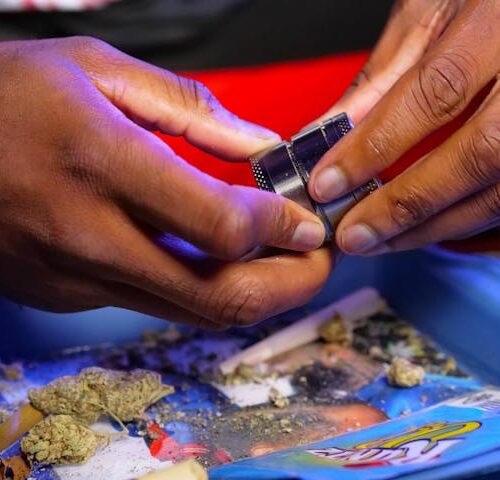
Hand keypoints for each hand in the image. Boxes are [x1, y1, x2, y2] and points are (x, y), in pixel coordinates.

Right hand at [0, 37, 329, 328]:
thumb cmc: (4, 98)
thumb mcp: (98, 70)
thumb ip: (191, 110)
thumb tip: (258, 145)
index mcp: (103, 163)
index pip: (221, 225)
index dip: (281, 228)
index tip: (307, 221)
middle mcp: (92, 236)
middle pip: (221, 296)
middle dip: (291, 286)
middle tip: (319, 262)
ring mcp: (79, 277)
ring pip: (195, 313)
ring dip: (257, 295)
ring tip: (286, 264)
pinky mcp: (72, 295)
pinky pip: (158, 303)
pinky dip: (207, 290)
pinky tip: (222, 263)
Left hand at [309, 0, 499, 253]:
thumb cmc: (481, 0)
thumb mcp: (427, 14)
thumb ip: (381, 76)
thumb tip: (329, 131)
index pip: (434, 94)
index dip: (376, 147)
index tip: (328, 183)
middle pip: (476, 156)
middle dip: (405, 205)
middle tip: (354, 234)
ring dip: (434, 225)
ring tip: (382, 241)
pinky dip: (469, 222)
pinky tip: (430, 228)